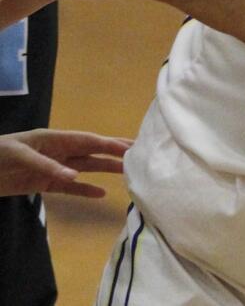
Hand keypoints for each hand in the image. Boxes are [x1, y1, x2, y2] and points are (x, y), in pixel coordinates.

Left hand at [0, 129, 129, 197]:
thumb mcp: (18, 155)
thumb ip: (46, 166)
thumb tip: (75, 175)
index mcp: (53, 139)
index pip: (87, 140)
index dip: (108, 143)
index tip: (130, 146)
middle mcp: (58, 151)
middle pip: (91, 152)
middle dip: (113, 152)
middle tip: (139, 153)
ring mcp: (52, 168)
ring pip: (85, 168)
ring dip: (105, 170)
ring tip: (127, 173)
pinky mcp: (43, 184)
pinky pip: (69, 187)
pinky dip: (84, 190)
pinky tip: (101, 193)